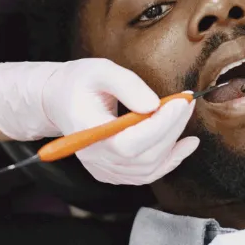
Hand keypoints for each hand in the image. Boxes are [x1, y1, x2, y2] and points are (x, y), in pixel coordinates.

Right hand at [0, 59, 198, 184]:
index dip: (159, 126)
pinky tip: (185, 144)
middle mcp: (93, 156)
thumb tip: (155, 105)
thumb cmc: (78, 82)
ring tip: (185, 116)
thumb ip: (127, 85)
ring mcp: (103, 168)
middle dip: (172, 128)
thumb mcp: (100, 70)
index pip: (128, 143)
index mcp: (87, 131)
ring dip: (174, 144)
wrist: (58, 100)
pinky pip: (145, 174)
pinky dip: (169, 161)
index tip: (180, 102)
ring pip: (148, 169)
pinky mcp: (112, 171)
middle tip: (187, 102)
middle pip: (142, 157)